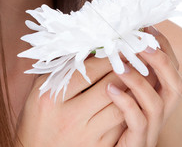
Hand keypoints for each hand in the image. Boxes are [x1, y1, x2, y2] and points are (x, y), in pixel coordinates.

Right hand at [15, 51, 158, 146]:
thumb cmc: (38, 119)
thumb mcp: (41, 91)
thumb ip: (61, 70)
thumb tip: (87, 47)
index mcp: (51, 98)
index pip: (88, 71)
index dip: (109, 57)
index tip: (121, 45)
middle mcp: (69, 117)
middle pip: (107, 88)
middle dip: (126, 70)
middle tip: (139, 56)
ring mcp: (85, 136)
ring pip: (119, 107)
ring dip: (134, 90)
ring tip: (143, 75)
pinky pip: (121, 126)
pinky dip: (130, 110)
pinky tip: (136, 98)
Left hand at [106, 27, 181, 146]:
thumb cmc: (106, 119)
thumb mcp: (117, 89)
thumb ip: (120, 68)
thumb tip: (110, 37)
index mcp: (158, 96)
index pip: (171, 68)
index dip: (164, 47)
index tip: (147, 27)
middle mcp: (160, 112)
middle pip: (175, 84)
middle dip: (161, 60)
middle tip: (141, 43)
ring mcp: (151, 129)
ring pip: (157, 103)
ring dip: (140, 80)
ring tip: (119, 65)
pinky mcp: (137, 142)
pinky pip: (138, 122)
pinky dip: (126, 104)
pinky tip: (110, 90)